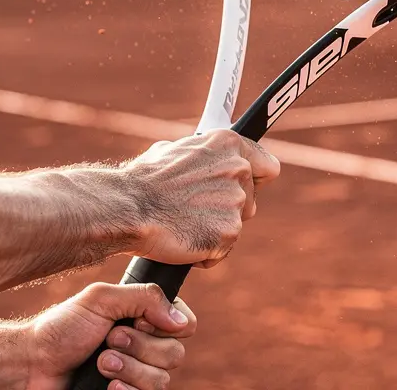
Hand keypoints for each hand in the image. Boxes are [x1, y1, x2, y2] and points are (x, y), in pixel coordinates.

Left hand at [28, 282, 196, 389]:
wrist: (33, 365)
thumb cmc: (62, 329)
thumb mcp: (101, 299)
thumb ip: (145, 297)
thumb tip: (180, 320)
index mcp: (145, 318)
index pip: (185, 324)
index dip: (165, 325)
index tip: (137, 321)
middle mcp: (146, 346)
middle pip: (175, 354)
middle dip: (139, 348)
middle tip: (109, 341)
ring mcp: (137, 374)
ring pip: (162, 380)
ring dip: (128, 369)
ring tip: (101, 364)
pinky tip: (107, 386)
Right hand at [122, 130, 279, 267]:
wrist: (128, 207)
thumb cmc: (143, 181)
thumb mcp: (173, 151)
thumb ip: (200, 156)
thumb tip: (198, 158)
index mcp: (228, 145)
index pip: (268, 166)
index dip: (258, 180)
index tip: (249, 188)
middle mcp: (238, 170)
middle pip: (251, 201)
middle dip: (228, 210)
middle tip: (195, 211)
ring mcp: (236, 202)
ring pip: (235, 226)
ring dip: (214, 231)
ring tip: (182, 224)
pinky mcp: (230, 233)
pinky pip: (222, 250)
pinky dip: (205, 252)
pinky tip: (182, 240)